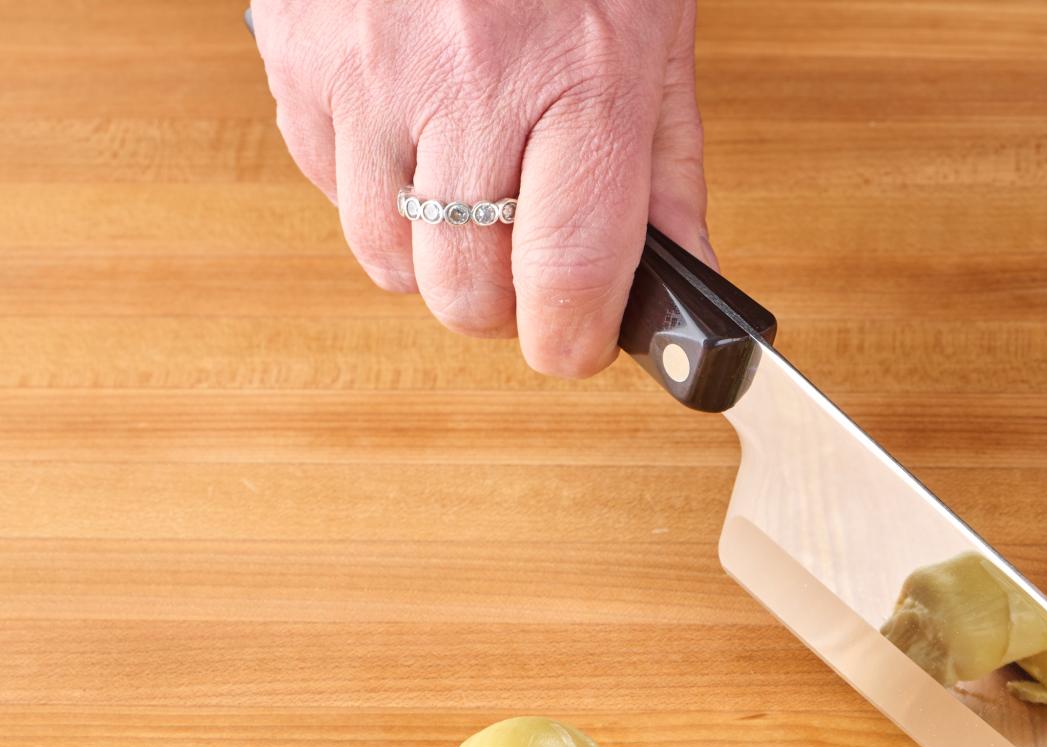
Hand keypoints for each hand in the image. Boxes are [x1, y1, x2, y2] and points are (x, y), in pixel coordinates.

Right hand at [251, 0, 709, 375]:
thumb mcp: (653, 45)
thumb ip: (668, 179)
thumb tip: (692, 292)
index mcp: (582, 78)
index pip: (567, 275)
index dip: (572, 340)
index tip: (577, 343)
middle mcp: (469, 78)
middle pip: (465, 291)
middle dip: (503, 300)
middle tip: (528, 256)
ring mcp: (369, 68)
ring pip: (386, 257)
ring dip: (432, 250)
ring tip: (470, 179)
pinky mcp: (297, 54)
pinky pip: (327, 186)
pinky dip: (373, 186)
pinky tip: (414, 127)